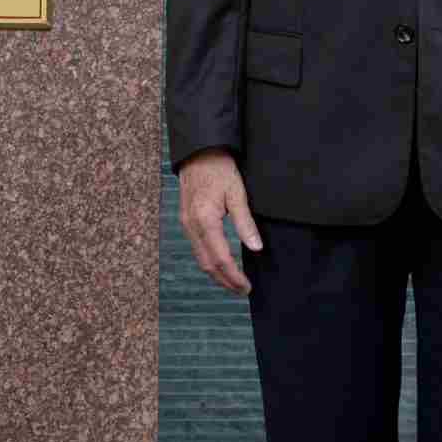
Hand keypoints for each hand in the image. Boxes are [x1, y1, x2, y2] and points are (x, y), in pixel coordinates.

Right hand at [177, 149, 262, 295]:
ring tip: (234, 281)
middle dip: (225, 281)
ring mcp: (186, 223)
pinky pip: (196, 247)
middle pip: (207, 264)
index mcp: (205, 219)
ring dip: (216, 273)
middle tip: (243, 290)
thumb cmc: (219, 169)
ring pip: (200, 258)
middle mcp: (191, 225)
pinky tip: (220, 262)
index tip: (247, 287)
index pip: (220, 258)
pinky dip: (209, 260)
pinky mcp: (186, 220)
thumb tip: (256, 248)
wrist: (198, 151)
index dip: (234, 276)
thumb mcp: (237, 193)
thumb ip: (245, 222)